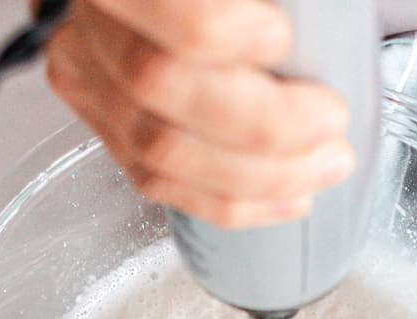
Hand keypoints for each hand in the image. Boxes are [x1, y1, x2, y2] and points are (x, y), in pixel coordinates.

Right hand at [44, 0, 354, 228]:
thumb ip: (263, 0)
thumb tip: (310, 23)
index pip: (168, 16)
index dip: (229, 33)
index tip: (281, 40)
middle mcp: (88, 25)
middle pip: (160, 84)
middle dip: (262, 122)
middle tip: (328, 122)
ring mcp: (88, 78)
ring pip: (159, 150)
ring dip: (257, 175)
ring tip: (321, 166)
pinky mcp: (103, 124)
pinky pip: (159, 182)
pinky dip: (233, 201)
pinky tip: (286, 196)